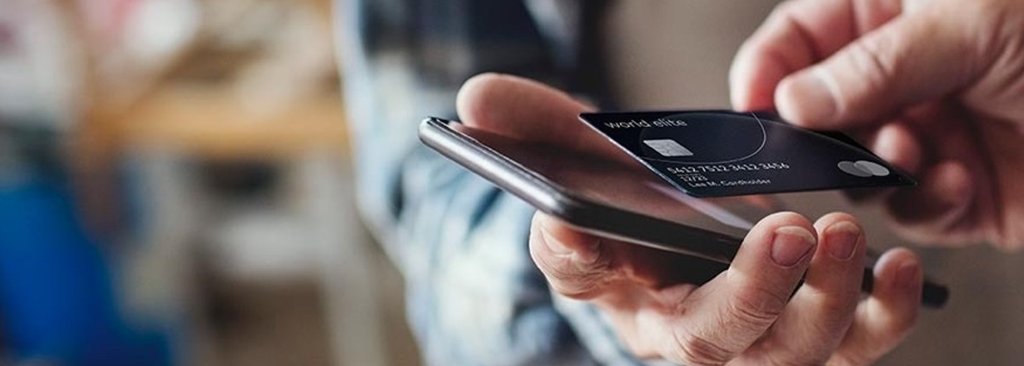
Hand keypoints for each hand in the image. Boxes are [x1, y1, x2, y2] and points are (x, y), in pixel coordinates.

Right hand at [457, 73, 923, 364]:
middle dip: (752, 293)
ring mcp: (754, 340)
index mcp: (616, 290)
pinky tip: (898, 264)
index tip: (580, 228)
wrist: (679, 233)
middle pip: (714, 345)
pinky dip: (882, 312)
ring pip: (791, 354)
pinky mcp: (813, 328)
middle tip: (784, 228)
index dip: (582, 259)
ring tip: (839, 231)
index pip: (581, 279)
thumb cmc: (629, 204)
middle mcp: (685, 333)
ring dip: (824, 300)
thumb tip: (477, 102)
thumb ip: (532, 130)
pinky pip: (854, 343)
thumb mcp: (578, 160)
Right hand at [730, 0, 1023, 248]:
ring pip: (856, 172)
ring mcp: (927, 136)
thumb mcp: (967, 23)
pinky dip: (927, 204)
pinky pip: (912, 213)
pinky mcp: (959, 194)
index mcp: (891, 14)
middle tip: (819, 146)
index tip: (752, 108)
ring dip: (877, 168)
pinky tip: (956, 177)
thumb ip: (874, 65)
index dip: (767, 70)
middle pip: (818, 114)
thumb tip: (791, 101)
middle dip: (820, 136)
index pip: (799, 38)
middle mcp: (903, 77)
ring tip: (911, 149)